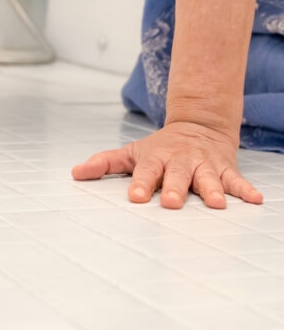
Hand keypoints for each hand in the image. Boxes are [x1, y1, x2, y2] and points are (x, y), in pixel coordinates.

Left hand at [71, 121, 262, 208]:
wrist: (197, 126)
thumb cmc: (159, 148)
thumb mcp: (131, 152)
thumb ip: (104, 163)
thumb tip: (75, 173)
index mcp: (156, 159)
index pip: (146, 172)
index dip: (141, 184)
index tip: (135, 198)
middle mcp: (180, 162)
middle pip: (177, 176)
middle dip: (175, 189)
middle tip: (172, 203)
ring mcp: (203, 165)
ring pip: (208, 178)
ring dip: (212, 190)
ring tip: (217, 204)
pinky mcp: (224, 169)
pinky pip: (236, 180)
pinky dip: (245, 189)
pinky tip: (255, 199)